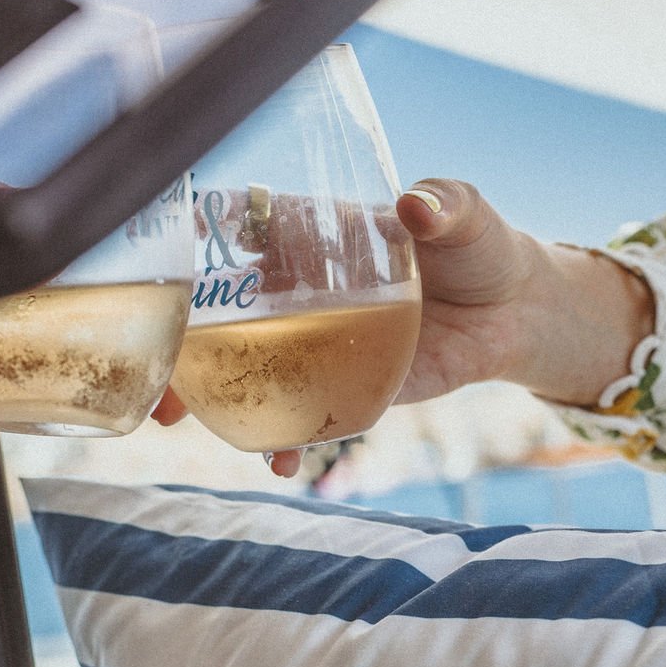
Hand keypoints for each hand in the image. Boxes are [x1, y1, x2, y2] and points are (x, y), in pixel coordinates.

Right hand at [154, 178, 653, 476]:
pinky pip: (298, 413)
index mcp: (312, 234)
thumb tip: (417, 206)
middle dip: (176, 341)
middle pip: (217, 311)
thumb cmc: (478, 245)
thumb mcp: (462, 213)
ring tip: (179, 425)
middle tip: (151, 369)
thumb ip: (441, 204)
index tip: (152, 267)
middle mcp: (299, 289)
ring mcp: (314, 341)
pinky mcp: (342, 384)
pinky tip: (280, 462)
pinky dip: (283, 440)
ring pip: (244, 367)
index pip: (235, 232)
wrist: (514, 311)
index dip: (188, 245)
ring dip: (208, 397)